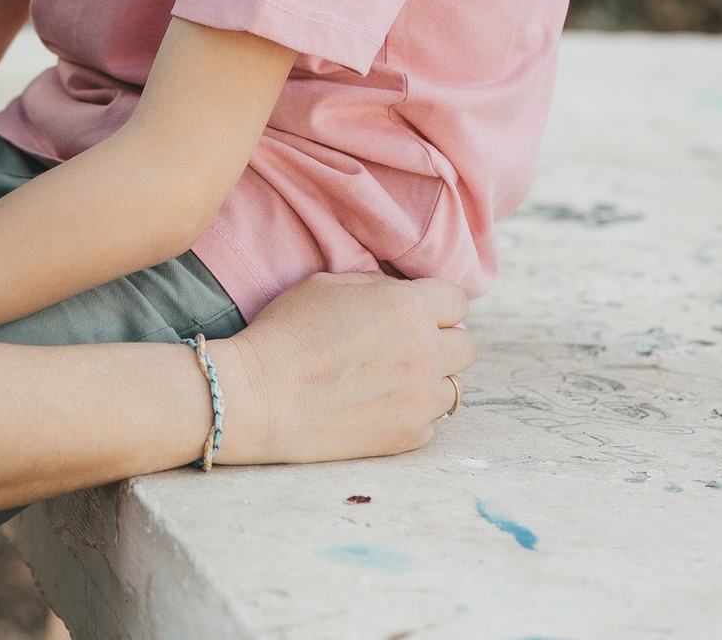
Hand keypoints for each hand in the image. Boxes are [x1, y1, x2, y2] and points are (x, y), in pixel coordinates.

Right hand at [209, 272, 474, 464]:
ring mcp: (420, 400)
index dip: (435, 305)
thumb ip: (379, 287)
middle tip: (404, 347)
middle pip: (466, 346)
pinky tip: (375, 405)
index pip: (457, 301)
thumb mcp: (328, 284)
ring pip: (454, 387)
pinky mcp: (408, 436)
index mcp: (409, 307)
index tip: (414, 313)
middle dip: (441, 342)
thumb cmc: (285, 333)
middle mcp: (426, 352)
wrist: (255, 396)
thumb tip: (403, 295)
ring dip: (430, 381)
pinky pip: (430, 421)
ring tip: (390, 380)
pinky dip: (411, 412)